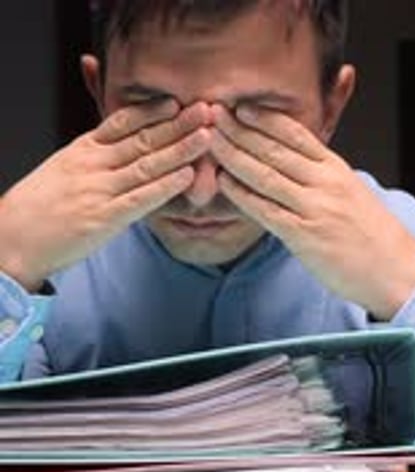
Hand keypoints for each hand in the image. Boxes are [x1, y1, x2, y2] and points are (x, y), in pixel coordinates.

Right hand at [0, 101, 212, 291]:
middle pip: (142, 139)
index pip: (121, 122)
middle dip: (177, 124)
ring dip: (180, 150)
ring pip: (146, 165)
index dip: (152, 111)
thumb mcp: (62, 170)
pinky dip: (166, 186)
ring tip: (207, 136)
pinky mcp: (104, 218)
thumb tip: (115, 151)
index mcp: (82, 150)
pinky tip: (188, 176)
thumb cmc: (37, 208)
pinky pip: (140, 198)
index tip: (176, 101)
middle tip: (206, 110)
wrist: (13, 238)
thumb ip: (90, 158)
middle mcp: (92, 165)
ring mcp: (99, 191)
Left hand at [211, 105, 414, 320]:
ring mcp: (315, 209)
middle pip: (275, 149)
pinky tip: (224, 182)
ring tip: (210, 141)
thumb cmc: (374, 237)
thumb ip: (325, 177)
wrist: (396, 270)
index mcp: (337, 169)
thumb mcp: (352, 193)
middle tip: (213, 114)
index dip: (264, 118)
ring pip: (266, 175)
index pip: (296, 134)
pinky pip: (267, 211)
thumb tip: (300, 166)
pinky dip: (243, 195)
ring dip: (234, 156)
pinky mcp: (305, 236)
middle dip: (240, 130)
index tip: (240, 107)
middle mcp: (325, 183)